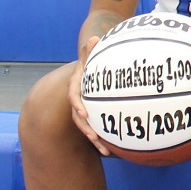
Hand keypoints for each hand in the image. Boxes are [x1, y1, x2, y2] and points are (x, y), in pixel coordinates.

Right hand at [68, 35, 111, 155]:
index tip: (83, 111)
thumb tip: (93, 38)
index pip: (74, 96)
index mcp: (77, 86)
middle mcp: (80, 100)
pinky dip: (105, 138)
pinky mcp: (97, 115)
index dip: (77, 104)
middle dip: (86, 128)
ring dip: (96, 140)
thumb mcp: (93, 53)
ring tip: (107, 151)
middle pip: (80, 117)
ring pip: (89, 126)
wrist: (97, 65)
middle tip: (94, 137)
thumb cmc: (96, 58)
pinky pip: (100, 128)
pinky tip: (116, 151)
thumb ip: (91, 49)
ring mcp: (88, 108)